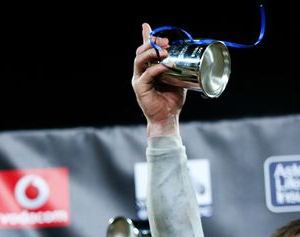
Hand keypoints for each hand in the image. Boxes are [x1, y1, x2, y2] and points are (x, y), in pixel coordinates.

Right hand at [131, 23, 185, 137]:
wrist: (166, 118)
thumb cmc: (172, 100)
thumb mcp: (178, 79)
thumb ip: (178, 68)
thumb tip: (190, 55)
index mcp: (148, 69)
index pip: (144, 50)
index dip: (145, 37)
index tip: (146, 26)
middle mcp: (141, 72)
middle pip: (141, 51)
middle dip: (152, 43)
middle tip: (166, 43)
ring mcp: (139, 80)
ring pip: (139, 60)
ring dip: (152, 52)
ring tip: (165, 52)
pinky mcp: (140, 88)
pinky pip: (146, 74)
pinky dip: (156, 68)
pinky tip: (166, 65)